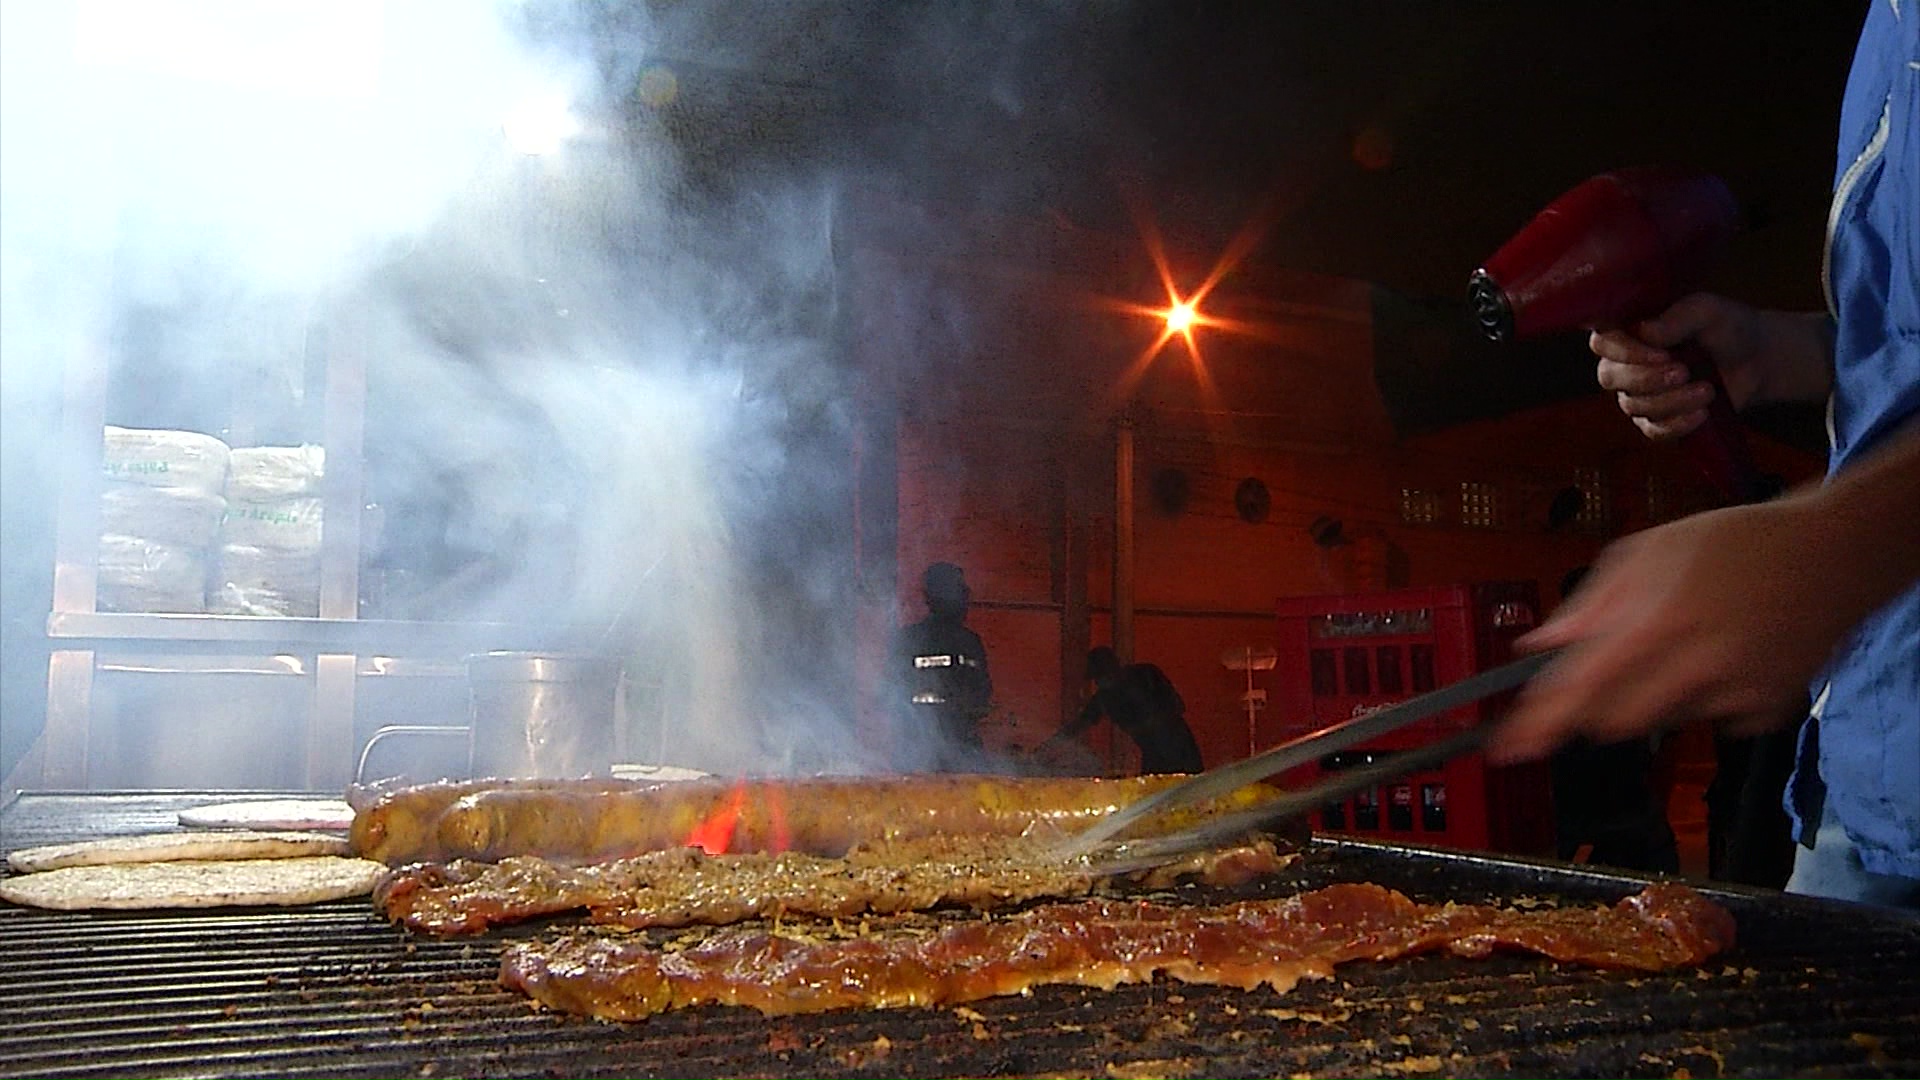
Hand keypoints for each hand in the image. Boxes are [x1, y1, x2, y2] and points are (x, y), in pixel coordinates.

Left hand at [1489, 497, 1857, 763]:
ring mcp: (1734, 694)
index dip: (1540, 724)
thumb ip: (1590, 603)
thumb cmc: (1737, 542)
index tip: (1512, 748)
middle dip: (1599, 706)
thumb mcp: (1649, 551)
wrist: (1835, 554)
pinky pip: (1713, 720)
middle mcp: (1693, 667)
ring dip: (1656, 696)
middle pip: (1615, 723)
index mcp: (1654, 624)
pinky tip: (1726, 654)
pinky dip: (1706, 697)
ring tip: (1687, 642)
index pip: (1580, 691)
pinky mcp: (1766, 709)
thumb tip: (1541, 643)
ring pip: (1663, 721)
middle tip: (1618, 667)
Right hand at [1590, 295, 1833, 440]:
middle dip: (1648, 379)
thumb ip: (1678, 317)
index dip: (1626, 351)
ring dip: (1672, 400)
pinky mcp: (1656, 421)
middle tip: (1685, 371)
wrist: (1756, 359)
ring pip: (1634, 405)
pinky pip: (1653, 430)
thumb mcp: (1708, 312)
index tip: (1663, 353)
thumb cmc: (1726, 328)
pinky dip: (1678, 424)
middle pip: (1611, 377)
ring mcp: (1637, 395)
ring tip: (1707, 389)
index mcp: (1628, 331)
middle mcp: (1624, 364)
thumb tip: (1645, 331)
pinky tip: (1702, 413)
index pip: (1603, 342)